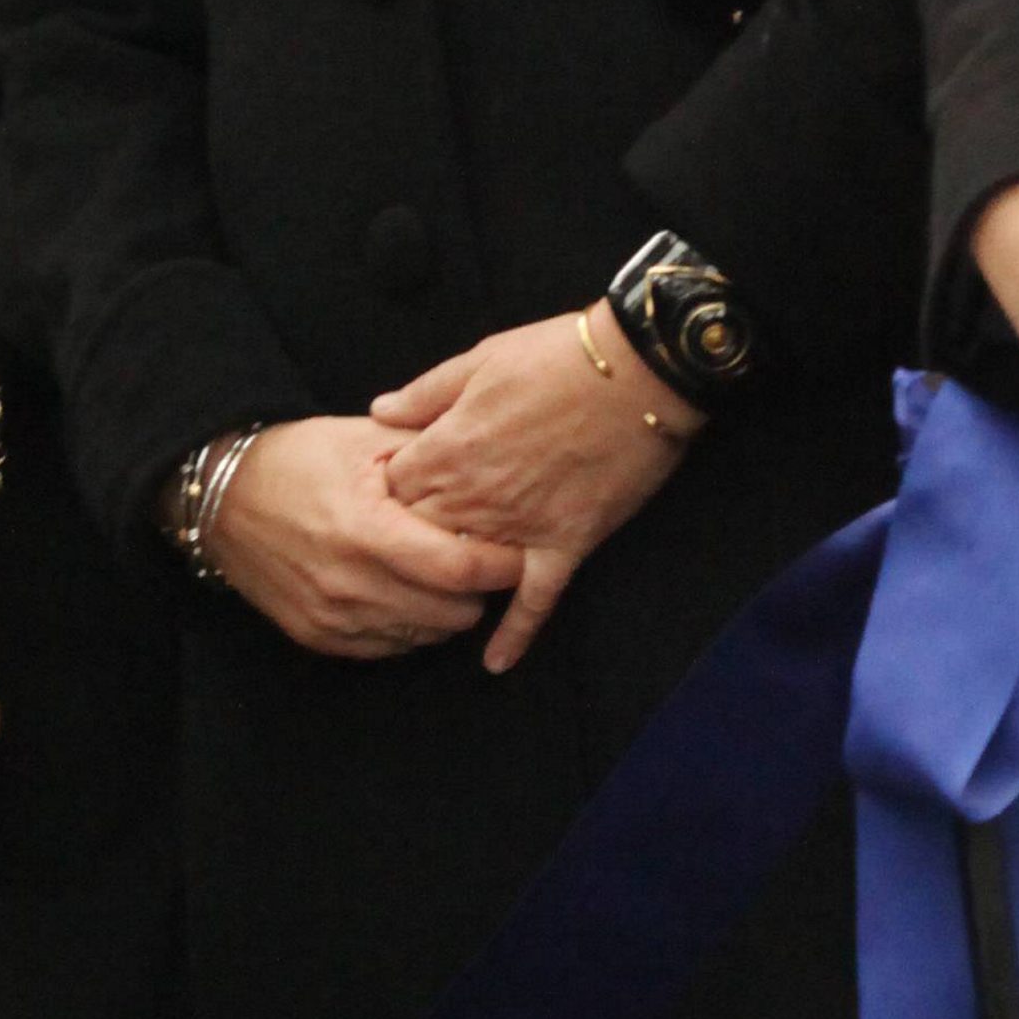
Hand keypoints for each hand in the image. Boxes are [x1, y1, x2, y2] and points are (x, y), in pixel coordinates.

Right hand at [207, 414, 517, 662]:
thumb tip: (492, 464)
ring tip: (441, 575)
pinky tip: (407, 592)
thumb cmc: (299, 459)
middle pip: (452, 612)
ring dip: (445, 610)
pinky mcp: (318, 637)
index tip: (516, 553)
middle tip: (477, 561)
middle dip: (477, 590)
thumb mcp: (364, 438)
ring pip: (426, 636)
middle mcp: (349, 583)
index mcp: (365, 528)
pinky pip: (391, 648)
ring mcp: (332, 617)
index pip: (459, 569)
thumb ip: (429, 450)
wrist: (223, 498)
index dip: (500, 565)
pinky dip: (411, 626)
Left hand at [373, 312, 694, 677]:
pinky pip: (535, 600)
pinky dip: (516, 633)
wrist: (639, 371)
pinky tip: (496, 662)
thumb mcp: (480, 358)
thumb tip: (379, 413)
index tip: (385, 499)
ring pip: (466, 572)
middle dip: (407, 545)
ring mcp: (519, 526)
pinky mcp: (565, 543)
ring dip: (447, 586)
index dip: (385, 495)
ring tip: (431, 600)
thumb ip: (425, 393)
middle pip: (419, 536)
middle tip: (401, 554)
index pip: (390, 491)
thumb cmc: (558, 355)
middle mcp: (474, 495)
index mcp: (446, 447)